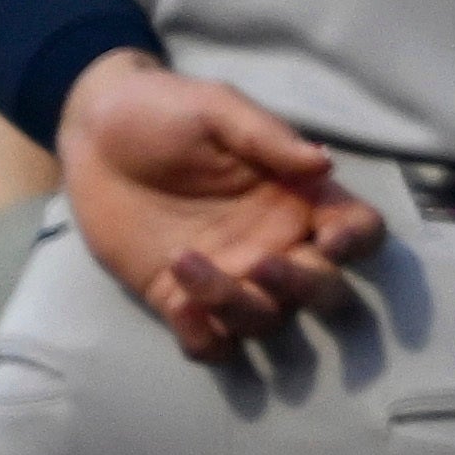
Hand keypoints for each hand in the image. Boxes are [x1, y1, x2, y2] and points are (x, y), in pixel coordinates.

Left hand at [59, 51, 381, 358]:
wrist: (95, 135)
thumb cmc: (166, 111)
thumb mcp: (218, 109)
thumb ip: (267, 137)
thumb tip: (323, 160)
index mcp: (299, 196)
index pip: (359, 229)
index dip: (358, 242)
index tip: (330, 240)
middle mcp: (277, 243)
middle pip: (326, 292)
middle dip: (306, 288)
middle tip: (263, 266)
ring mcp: (230, 277)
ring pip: (267, 321)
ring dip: (238, 307)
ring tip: (185, 262)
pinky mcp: (178, 300)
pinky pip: (211, 345)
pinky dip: (205, 340)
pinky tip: (178, 307)